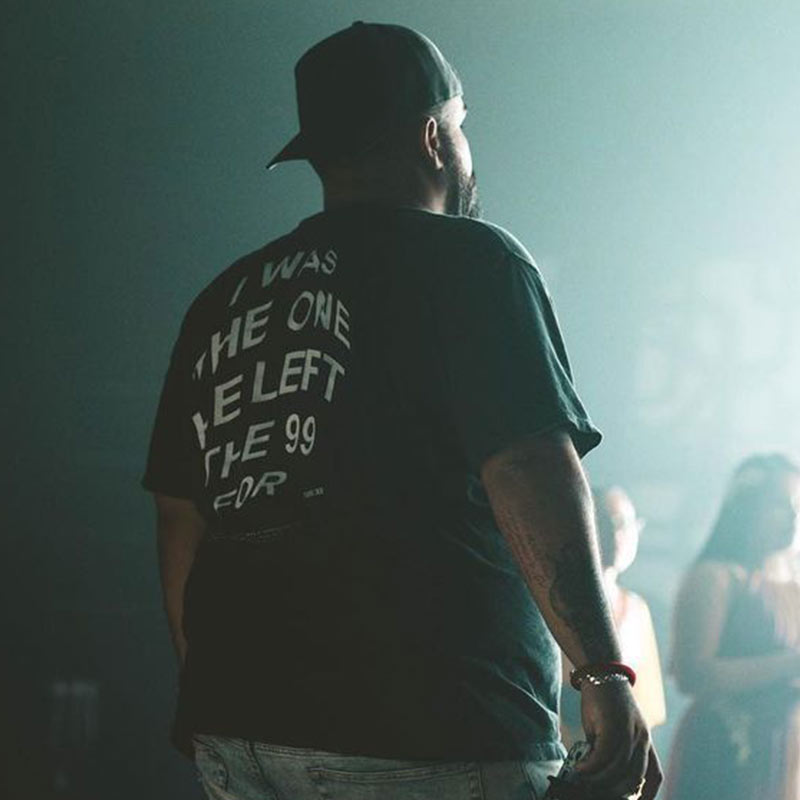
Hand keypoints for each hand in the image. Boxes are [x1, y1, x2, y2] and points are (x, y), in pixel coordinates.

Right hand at [575, 681, 661, 797]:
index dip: (646, 795)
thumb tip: (595, 776)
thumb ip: (608, 752)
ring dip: (599, 781)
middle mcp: (642, 739)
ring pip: (618, 770)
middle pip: (635, 779)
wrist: (600, 674)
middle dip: (616, 792)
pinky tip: (580, 768)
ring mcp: (629, 732)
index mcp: (645, 741)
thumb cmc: (602, 704)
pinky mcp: (614, 726)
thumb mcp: (610, 731)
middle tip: (596, 793)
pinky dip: (590, 767)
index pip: (654, 776)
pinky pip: (603, 756)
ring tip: (583, 781)